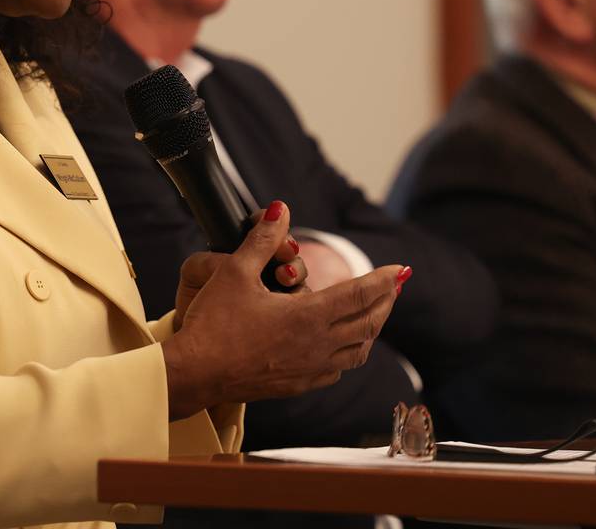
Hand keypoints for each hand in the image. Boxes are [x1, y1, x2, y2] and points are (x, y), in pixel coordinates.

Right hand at [160, 202, 405, 419]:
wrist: (195, 373)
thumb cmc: (213, 322)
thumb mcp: (234, 272)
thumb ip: (263, 239)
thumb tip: (280, 210)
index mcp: (308, 316)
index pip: (360, 294)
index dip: (383, 279)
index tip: (401, 269)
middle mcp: (318, 345)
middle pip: (368, 323)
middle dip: (385, 302)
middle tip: (394, 287)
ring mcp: (310, 369)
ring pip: (358, 350)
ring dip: (371, 329)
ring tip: (374, 314)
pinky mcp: (298, 384)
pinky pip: (337, 370)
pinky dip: (349, 353)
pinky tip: (341, 347)